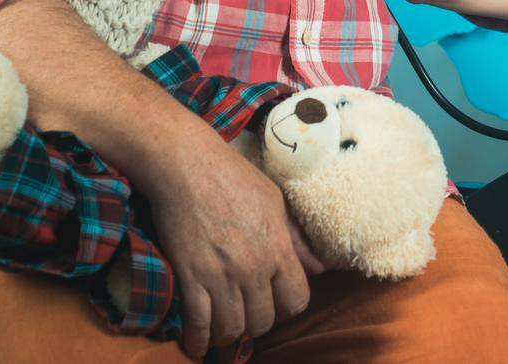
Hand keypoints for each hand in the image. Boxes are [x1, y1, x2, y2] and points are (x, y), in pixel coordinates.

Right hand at [141, 131, 325, 358]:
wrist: (187, 165)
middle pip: (264, 320)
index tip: (275, 303)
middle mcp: (255, 266)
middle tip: (246, 315)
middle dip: (257, 323)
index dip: (287, 307)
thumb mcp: (275, 201)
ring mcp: (222, 274)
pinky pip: (199, 323)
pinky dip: (198, 339)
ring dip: (228, 334)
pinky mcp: (192, 276)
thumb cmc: (233, 177)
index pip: (297, 300)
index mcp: (278, 246)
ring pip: (233, 327)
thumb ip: (296, 239)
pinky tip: (197, 343)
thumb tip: (320, 268)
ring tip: (223, 329)